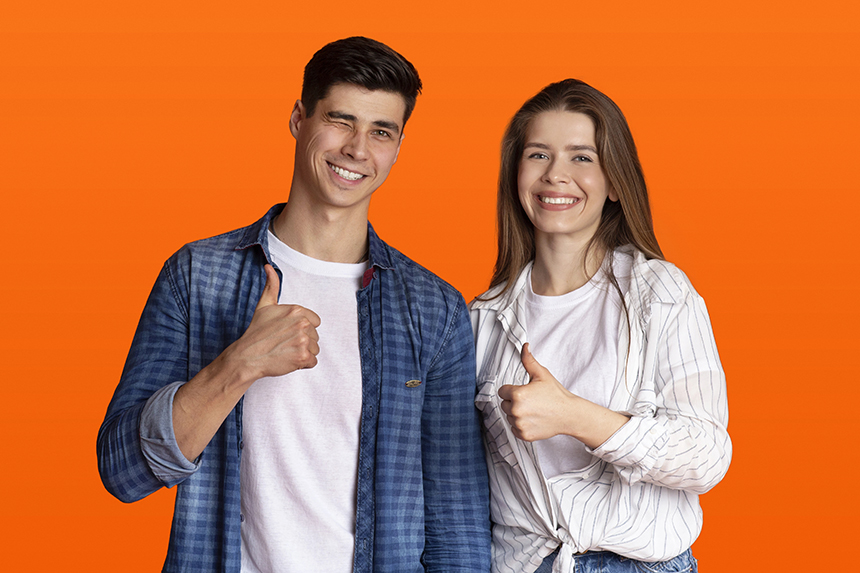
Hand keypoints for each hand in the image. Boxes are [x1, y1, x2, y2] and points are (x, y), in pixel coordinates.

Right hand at [229, 263, 320, 379]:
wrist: (247, 356)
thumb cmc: (257, 332)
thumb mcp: (264, 305)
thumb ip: (272, 285)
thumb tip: (268, 267)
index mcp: (296, 310)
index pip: (315, 322)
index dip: (302, 328)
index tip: (288, 331)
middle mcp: (302, 324)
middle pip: (315, 336)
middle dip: (302, 341)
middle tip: (284, 342)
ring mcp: (303, 341)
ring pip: (315, 349)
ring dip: (303, 352)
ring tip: (286, 350)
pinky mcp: (303, 357)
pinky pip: (313, 362)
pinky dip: (303, 364)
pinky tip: (288, 359)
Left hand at [497, 343, 573, 441]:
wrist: (569, 414)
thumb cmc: (556, 394)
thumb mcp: (542, 374)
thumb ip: (528, 360)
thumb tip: (524, 346)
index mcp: (517, 394)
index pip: (502, 391)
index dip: (512, 390)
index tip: (524, 391)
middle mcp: (516, 410)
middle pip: (504, 404)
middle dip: (514, 402)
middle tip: (531, 401)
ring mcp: (520, 424)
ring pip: (509, 417)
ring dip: (517, 414)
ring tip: (533, 410)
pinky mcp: (524, 435)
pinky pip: (514, 429)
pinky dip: (521, 426)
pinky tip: (533, 419)